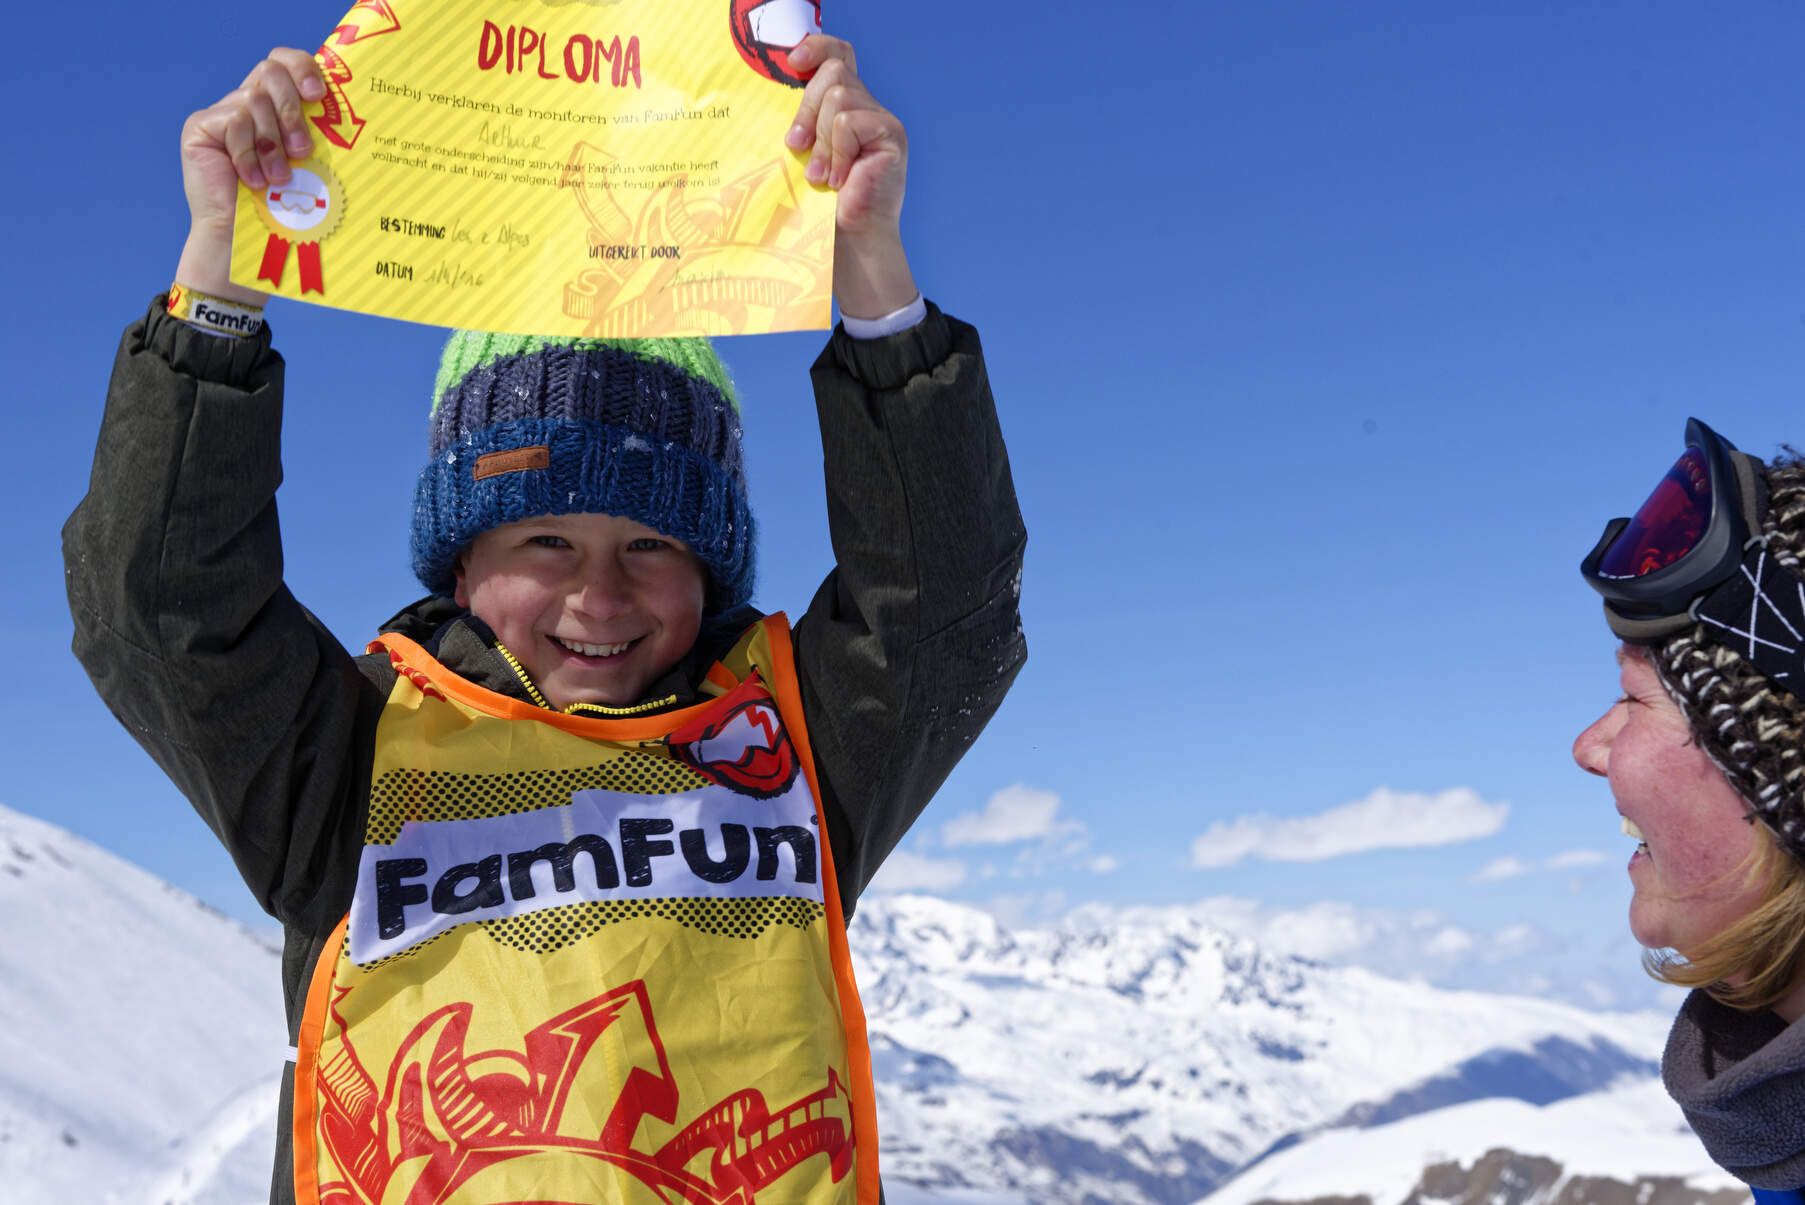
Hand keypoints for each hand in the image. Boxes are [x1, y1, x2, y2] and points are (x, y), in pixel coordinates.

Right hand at [174, 49, 325, 304]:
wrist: (245, 243)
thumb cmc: (285, 209)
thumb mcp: (309, 164)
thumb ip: (317, 132)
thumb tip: (348, 106)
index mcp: (275, 106)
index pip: (284, 61)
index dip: (302, 67)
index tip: (319, 94)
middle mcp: (246, 103)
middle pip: (270, 72)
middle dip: (292, 111)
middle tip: (303, 151)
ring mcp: (221, 114)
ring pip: (255, 100)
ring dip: (272, 144)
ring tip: (277, 178)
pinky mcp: (201, 127)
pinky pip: (233, 121)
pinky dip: (248, 154)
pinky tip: (252, 181)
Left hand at [784, 36, 917, 320]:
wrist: (850, 245)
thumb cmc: (822, 207)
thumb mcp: (805, 157)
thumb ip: (801, 125)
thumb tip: (769, 94)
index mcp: (847, 108)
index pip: (838, 55)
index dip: (817, 47)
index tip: (792, 61)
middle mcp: (868, 108)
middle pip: (834, 72)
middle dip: (806, 108)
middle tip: (795, 147)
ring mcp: (883, 121)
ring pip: (839, 97)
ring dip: (820, 139)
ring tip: (820, 176)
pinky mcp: (891, 136)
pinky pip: (848, 123)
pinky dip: (836, 152)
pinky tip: (839, 181)